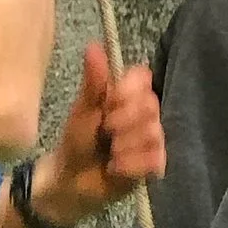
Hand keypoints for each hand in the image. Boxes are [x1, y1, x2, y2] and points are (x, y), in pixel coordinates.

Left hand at [32, 45, 162, 226]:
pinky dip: (129, 165)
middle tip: (104, 133)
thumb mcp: (82, 111)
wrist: (72, 181)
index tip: (108, 104)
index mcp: (128, 94)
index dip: (126, 92)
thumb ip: (93, 81)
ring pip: (152, 134)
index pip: (143, 77)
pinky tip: (116, 169)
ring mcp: (153, 139)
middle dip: (121, 122)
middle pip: (150, 106)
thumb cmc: (77, 142)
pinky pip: (153, 158)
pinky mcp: (156, 164)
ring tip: (109, 154)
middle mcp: (146, 113)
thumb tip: (94, 46)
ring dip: (122, 147)